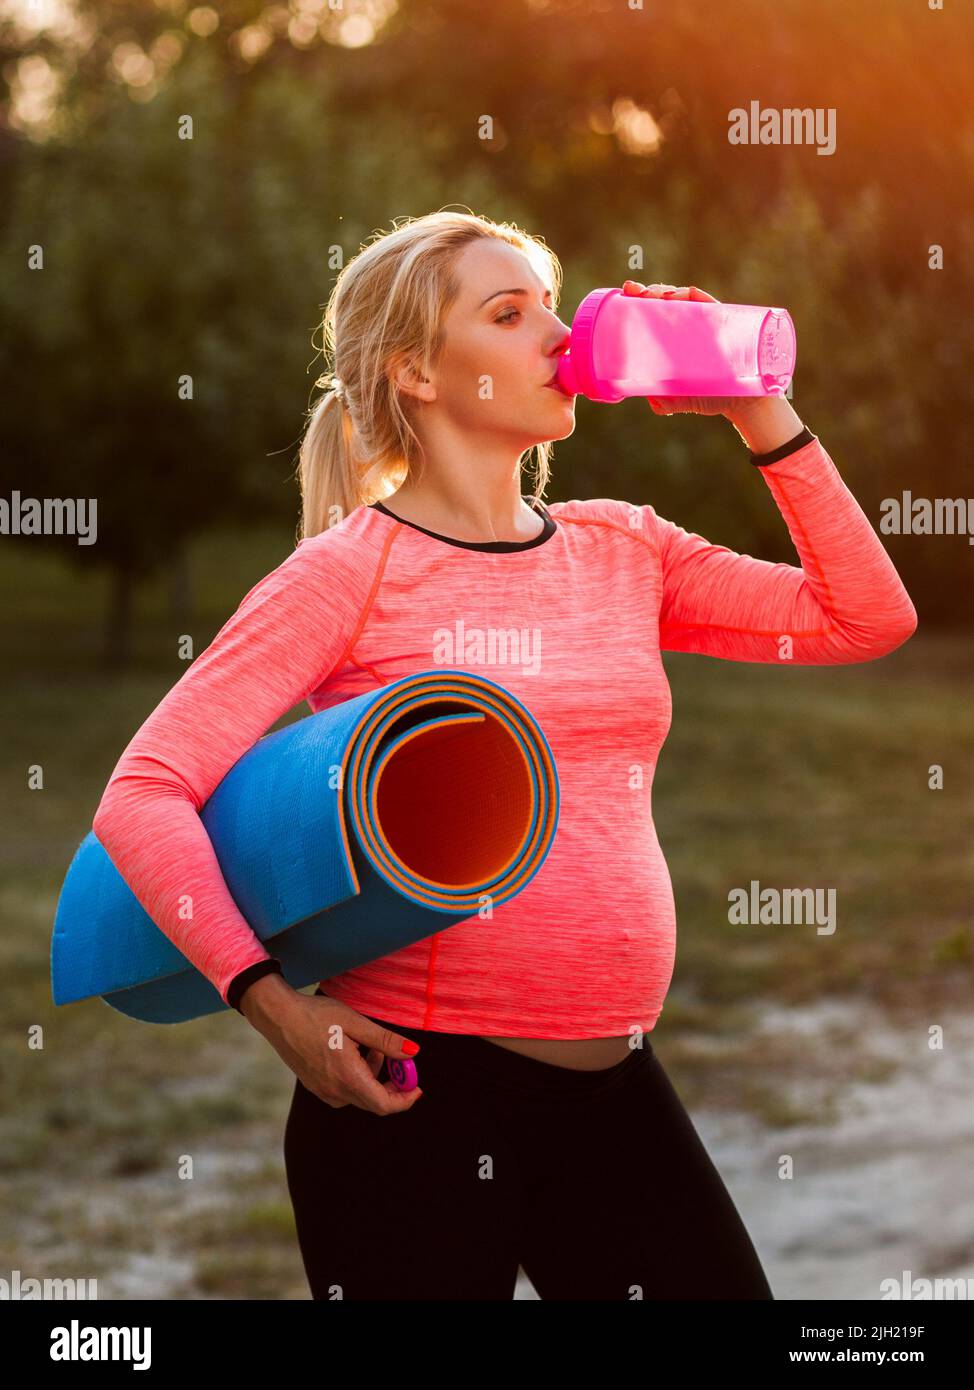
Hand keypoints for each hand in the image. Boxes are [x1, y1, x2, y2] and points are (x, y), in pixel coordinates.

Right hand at [245, 980, 423, 1114]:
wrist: (279, 1016)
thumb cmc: (317, 1016)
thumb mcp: (356, 1023)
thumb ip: (386, 1041)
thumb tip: (413, 1053)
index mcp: (347, 1078)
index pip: (384, 1105)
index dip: (405, 1099)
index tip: (417, 1086)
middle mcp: (335, 1091)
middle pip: (374, 1102)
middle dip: (393, 1085)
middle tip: (399, 1060)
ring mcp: (323, 1091)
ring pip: (361, 1095)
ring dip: (375, 1076)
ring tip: (372, 1045)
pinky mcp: (316, 1086)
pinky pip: (346, 1090)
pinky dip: (359, 1076)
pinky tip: (355, 1052)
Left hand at [621, 280, 738, 417]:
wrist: (745, 402)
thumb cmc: (712, 397)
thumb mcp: (682, 398)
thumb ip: (665, 400)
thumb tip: (648, 398)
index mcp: (676, 339)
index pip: (654, 314)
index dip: (638, 301)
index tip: (625, 293)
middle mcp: (690, 326)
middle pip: (666, 301)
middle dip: (648, 292)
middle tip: (633, 291)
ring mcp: (706, 322)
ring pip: (683, 297)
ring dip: (665, 291)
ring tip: (651, 294)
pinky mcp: (723, 322)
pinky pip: (706, 302)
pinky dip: (690, 295)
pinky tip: (678, 296)